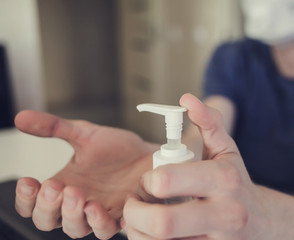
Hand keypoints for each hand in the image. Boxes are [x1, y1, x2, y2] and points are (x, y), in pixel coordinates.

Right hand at [14, 110, 154, 238]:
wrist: (148, 155)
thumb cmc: (118, 148)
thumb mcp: (84, 134)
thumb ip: (54, 128)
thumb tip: (22, 117)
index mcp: (65, 183)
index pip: (33, 203)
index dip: (25, 199)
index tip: (28, 181)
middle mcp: (78, 201)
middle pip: (48, 220)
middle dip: (47, 206)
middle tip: (55, 186)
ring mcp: (98, 211)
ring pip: (74, 229)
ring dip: (71, 215)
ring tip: (78, 194)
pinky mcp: (119, 215)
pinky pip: (105, 230)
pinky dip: (100, 222)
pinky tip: (100, 206)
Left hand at [123, 93, 269, 239]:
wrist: (263, 224)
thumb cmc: (236, 184)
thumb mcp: (227, 150)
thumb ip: (208, 122)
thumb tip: (186, 99)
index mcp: (223, 181)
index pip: (169, 181)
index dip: (148, 182)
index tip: (147, 182)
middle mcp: (224, 215)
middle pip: (162, 222)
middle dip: (135, 213)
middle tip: (133, 205)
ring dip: (138, 232)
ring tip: (140, 220)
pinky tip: (151, 234)